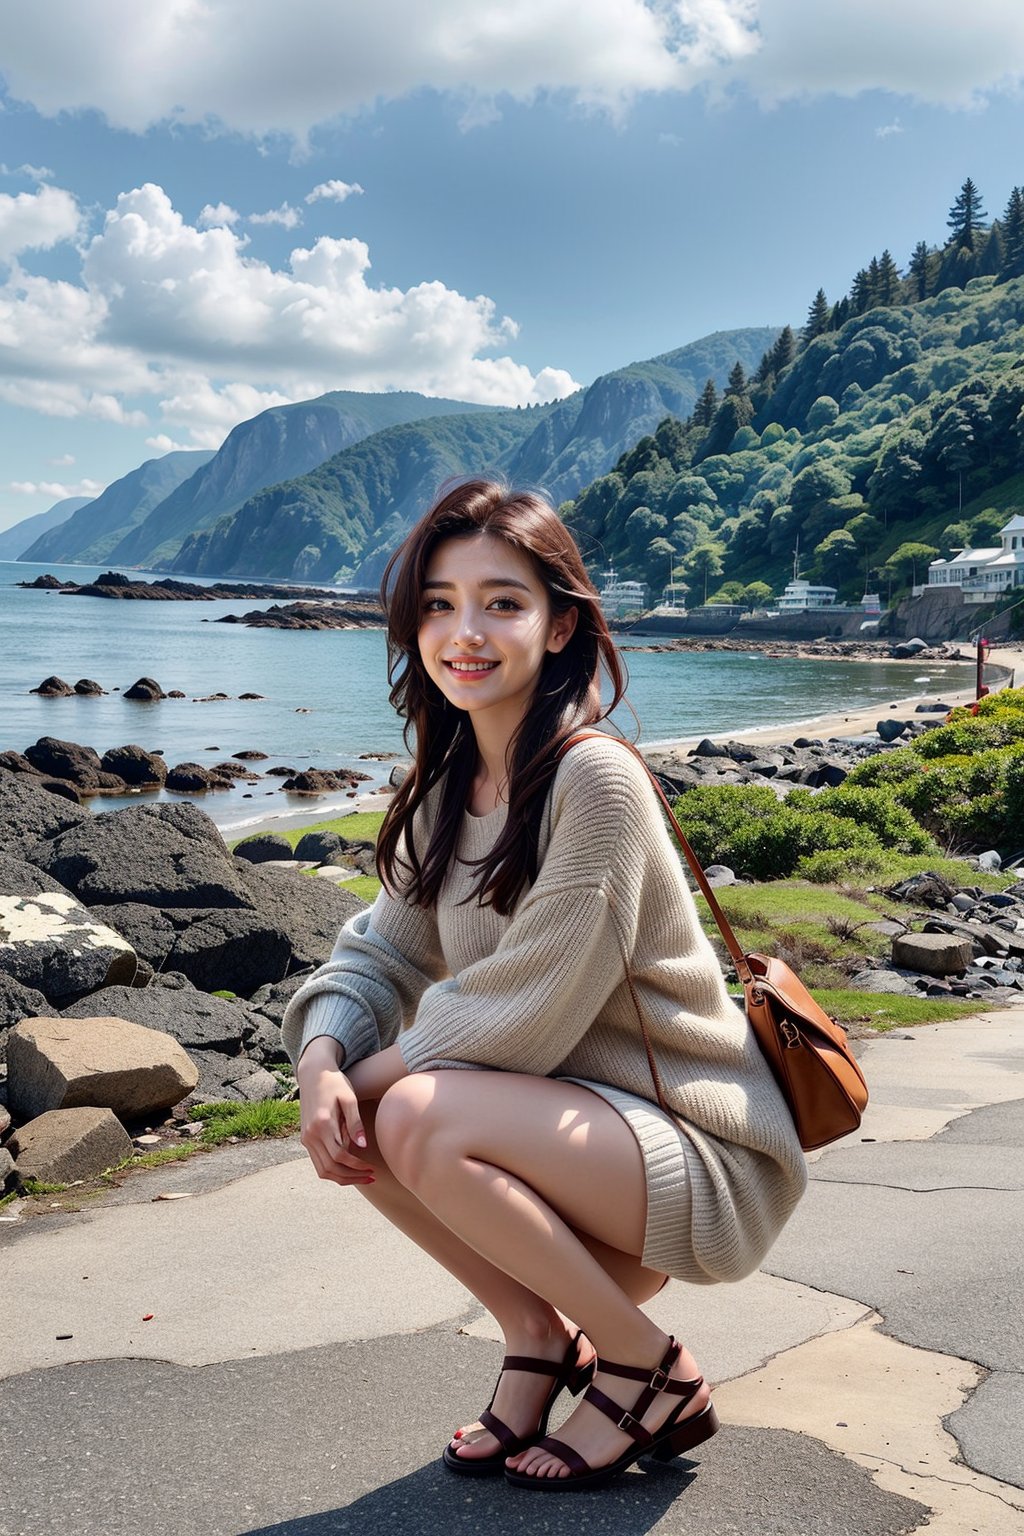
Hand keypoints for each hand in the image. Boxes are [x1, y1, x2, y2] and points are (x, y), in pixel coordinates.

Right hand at [297, 1037, 374, 1186]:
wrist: (313, 1073)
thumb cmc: (335, 1083)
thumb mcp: (349, 1098)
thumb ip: (355, 1123)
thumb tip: (363, 1147)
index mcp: (322, 1123)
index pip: (339, 1155)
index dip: (356, 1166)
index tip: (372, 1168)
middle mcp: (310, 1134)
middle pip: (329, 1168)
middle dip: (351, 1177)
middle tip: (370, 1176)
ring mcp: (306, 1138)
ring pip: (322, 1169)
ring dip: (341, 1178)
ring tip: (361, 1176)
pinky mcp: (306, 1138)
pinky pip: (318, 1162)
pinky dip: (332, 1170)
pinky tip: (348, 1168)